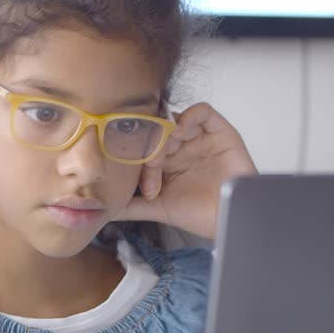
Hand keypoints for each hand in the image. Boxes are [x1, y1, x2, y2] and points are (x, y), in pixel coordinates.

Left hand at [114, 102, 256, 239]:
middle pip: (157, 132)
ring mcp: (199, 138)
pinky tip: (181, 133)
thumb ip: (131, 206)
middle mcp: (182, 147)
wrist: (231, 221)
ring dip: (166, 134)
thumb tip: (102, 211)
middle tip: (155, 175)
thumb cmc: (201, 215)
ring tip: (167, 156)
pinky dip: (188, 115)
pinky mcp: (220, 132)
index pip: (144, 146)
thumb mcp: (159, 209)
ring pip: (174, 120)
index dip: (140, 162)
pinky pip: (202, 111)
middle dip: (151, 151)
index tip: (147, 188)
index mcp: (166, 161)